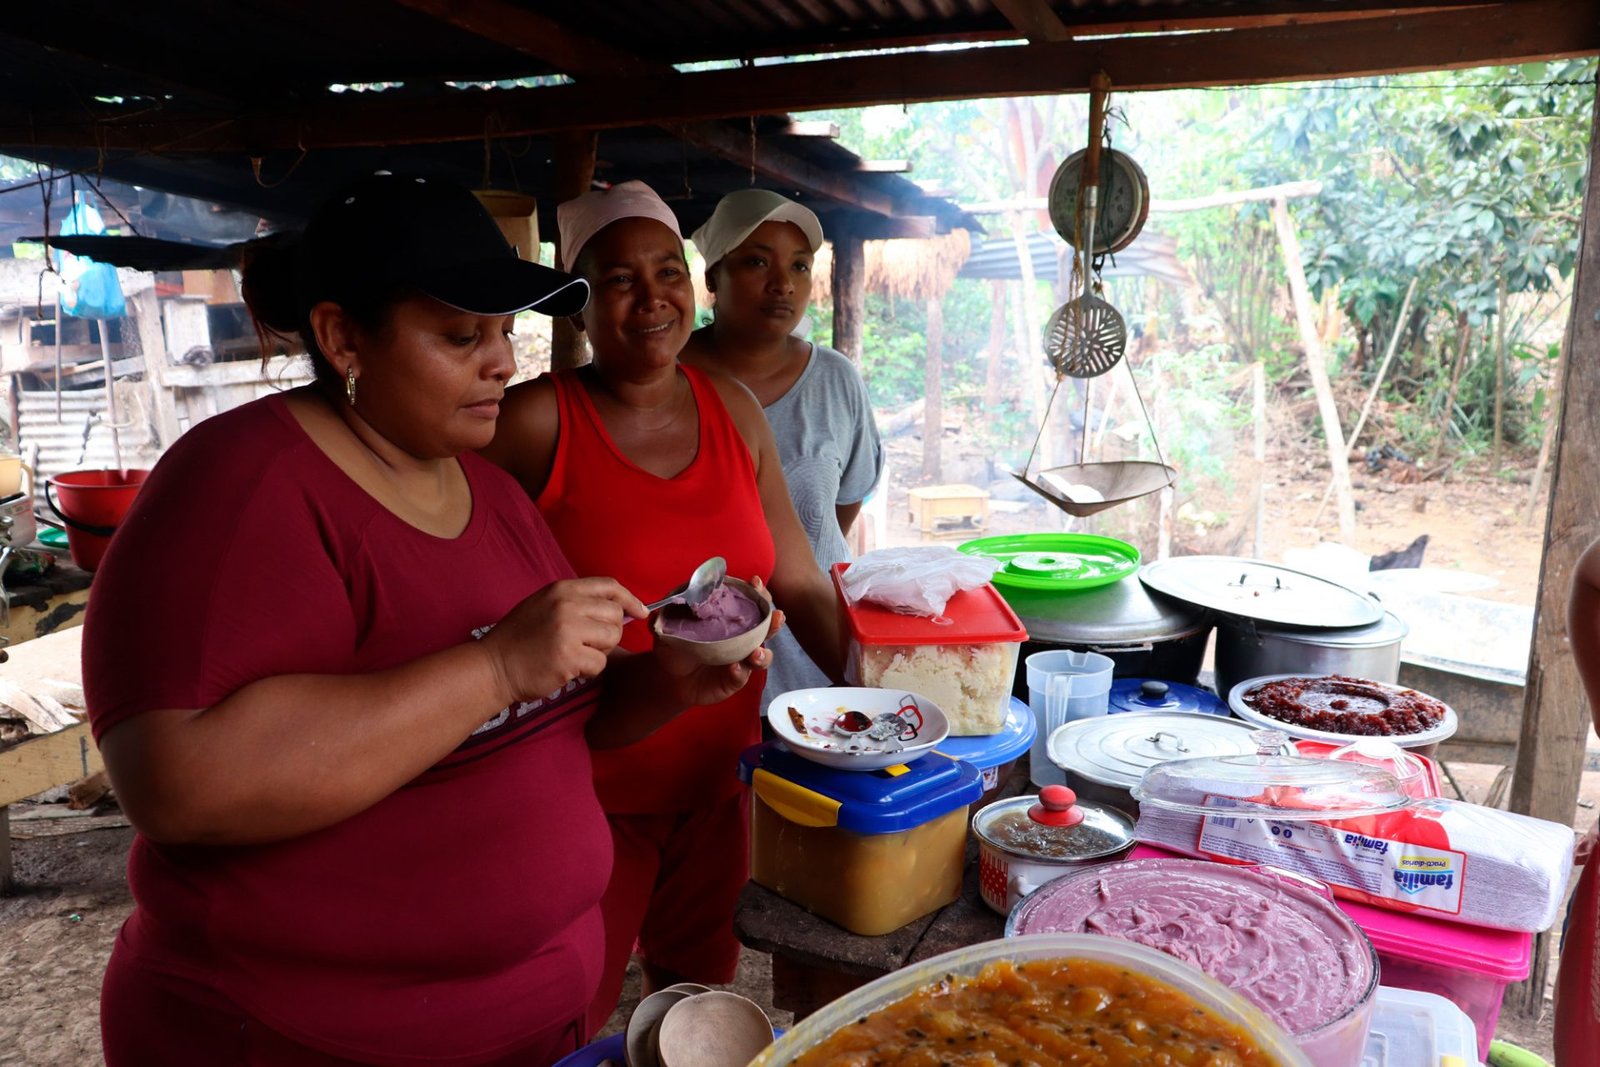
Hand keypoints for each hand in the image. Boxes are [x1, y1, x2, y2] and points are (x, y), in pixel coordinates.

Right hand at [482, 577, 645, 702]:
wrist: (493, 666)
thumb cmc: (520, 639)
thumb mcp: (545, 606)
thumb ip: (578, 603)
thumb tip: (621, 610)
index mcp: (561, 589)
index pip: (609, 585)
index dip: (629, 598)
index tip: (640, 612)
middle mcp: (566, 605)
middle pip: (615, 614)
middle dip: (609, 633)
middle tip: (588, 644)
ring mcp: (568, 630)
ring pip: (612, 639)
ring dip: (599, 652)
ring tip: (575, 655)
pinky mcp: (568, 657)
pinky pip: (599, 664)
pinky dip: (588, 671)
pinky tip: (567, 669)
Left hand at [654, 578, 785, 708]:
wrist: (669, 677)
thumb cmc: (675, 646)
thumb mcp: (667, 627)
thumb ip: (666, 614)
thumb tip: (660, 606)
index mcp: (730, 619)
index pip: (750, 602)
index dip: (757, 592)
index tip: (755, 582)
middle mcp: (742, 638)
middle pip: (766, 628)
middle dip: (774, 621)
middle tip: (776, 616)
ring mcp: (741, 660)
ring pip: (762, 656)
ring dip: (763, 653)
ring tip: (756, 653)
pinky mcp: (734, 680)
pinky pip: (742, 676)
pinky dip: (740, 672)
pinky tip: (734, 668)